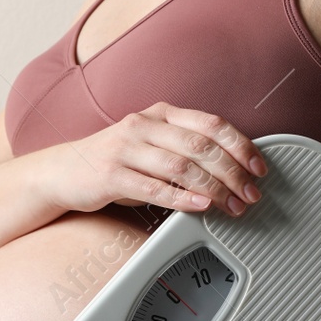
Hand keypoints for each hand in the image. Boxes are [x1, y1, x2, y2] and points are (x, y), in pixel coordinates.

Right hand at [47, 101, 266, 217]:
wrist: (62, 171)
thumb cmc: (115, 160)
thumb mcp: (151, 144)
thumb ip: (184, 148)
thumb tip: (232, 167)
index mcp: (160, 113)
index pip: (210, 123)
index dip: (240, 144)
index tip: (258, 167)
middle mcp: (144, 125)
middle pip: (200, 145)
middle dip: (233, 171)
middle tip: (251, 193)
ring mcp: (125, 149)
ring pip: (181, 166)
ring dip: (214, 188)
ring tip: (233, 205)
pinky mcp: (110, 175)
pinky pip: (154, 188)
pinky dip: (182, 198)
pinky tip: (201, 207)